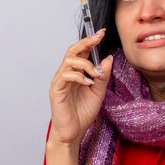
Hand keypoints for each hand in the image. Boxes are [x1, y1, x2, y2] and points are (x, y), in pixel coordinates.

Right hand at [48, 29, 113, 145]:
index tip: (101, 32)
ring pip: (69, 61)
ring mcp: (60, 81)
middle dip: (86, 42)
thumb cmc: (83, 113)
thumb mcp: (99, 93)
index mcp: (77, 73)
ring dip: (86, 64)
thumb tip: (108, 59)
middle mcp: (67, 73)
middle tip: (98, 38)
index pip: (82, 52)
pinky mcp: (56, 90)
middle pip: (73, 50)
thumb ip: (103, 76)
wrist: (74, 132)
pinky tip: (88, 83)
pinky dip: (79, 77)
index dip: (90, 40)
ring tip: (96, 74)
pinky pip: (65, 76)